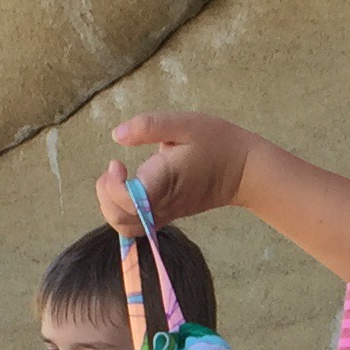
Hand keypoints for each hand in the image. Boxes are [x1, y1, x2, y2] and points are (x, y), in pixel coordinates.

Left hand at [101, 111, 255, 229]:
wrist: (244, 170)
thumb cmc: (216, 142)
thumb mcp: (185, 123)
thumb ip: (149, 126)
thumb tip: (117, 134)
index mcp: (165, 179)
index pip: (129, 201)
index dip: (113, 186)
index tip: (118, 163)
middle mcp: (163, 203)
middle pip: (121, 219)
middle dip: (105, 195)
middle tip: (115, 170)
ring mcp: (166, 214)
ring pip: (126, 227)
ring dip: (111, 205)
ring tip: (119, 180)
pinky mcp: (167, 216)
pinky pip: (136, 226)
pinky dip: (122, 213)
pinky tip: (127, 190)